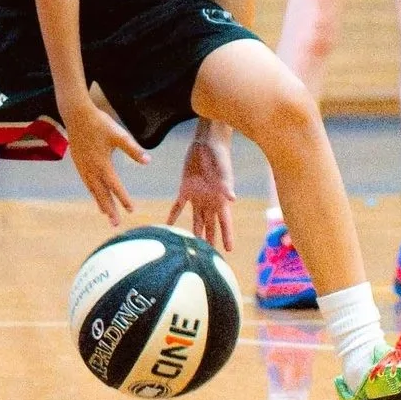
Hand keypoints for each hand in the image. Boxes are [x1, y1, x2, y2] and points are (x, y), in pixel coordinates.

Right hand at [63, 97, 147, 224]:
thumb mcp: (119, 135)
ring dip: (99, 202)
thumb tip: (148, 161)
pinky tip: (94, 193)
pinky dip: (91, 191)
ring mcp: (83, 167)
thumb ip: (133, 150)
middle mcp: (91, 169)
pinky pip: (86, 182)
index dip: (124, 199)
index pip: (115, 186)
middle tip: (115, 224)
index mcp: (102, 164)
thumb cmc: (100, 123)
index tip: (131, 210)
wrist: (76, 115)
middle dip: (109, 209)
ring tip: (105, 214)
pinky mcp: (78, 162)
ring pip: (92, 189)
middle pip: (102, 194)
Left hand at [169, 128, 235, 250]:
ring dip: (193, 232)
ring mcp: (198, 196)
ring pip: (196, 219)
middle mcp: (210, 201)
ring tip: (191, 248)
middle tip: (208, 258)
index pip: (225, 222)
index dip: (227, 236)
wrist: (207, 141)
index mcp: (221, 198)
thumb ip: (226, 184)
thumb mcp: (223, 169)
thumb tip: (233, 199)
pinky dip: (173, 215)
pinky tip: (168, 226)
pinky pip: (179, 206)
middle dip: (210, 241)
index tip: (228, 251)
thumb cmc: (219, 154)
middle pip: (210, 225)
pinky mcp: (186, 188)